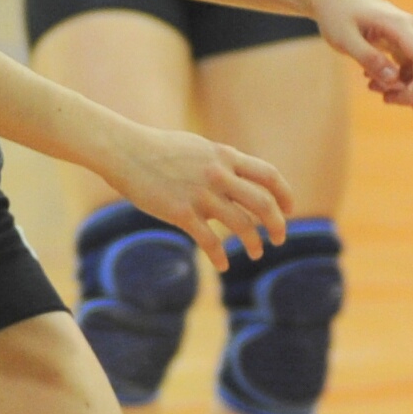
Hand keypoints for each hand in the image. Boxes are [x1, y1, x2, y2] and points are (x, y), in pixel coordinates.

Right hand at [97, 124, 293, 268]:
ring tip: (256, 253)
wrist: (124, 151)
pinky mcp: (181, 213)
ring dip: (254, 243)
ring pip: (241, 225)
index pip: (268, 176)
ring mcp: (201, 195)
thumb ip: (220, 161)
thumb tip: (237, 175)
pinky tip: (223, 265)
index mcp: (225, 156)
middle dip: (277, 224)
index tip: (288, 210)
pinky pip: (209, 241)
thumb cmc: (158, 149)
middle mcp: (219, 175)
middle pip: (263, 203)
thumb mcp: (198, 148)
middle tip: (278, 239)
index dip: (284, 195)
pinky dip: (220, 257)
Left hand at [317, 0, 412, 109]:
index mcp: (399, 24)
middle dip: (412, 89)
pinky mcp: (402, 42)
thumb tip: (393, 80)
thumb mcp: (344, 38)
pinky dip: (395, 78)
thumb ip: (368, 58)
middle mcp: (410, 28)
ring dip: (401, 86)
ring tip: (371, 86)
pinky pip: (409, 66)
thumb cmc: (336, 16)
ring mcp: (408, 35)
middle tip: (384, 99)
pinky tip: (371, 77)